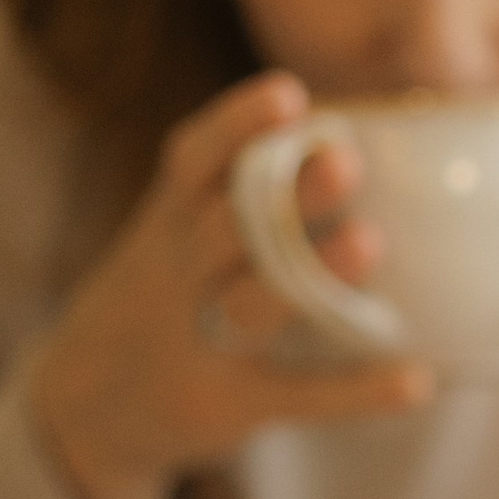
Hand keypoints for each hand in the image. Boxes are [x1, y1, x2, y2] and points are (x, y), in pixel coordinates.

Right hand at [29, 72, 432, 498]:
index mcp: (170, 222)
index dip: (236, 125)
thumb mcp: (171, 236)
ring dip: (313, 275)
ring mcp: (200, 341)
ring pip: (254, 305)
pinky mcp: (228, 404)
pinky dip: (357, 392)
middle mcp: (179, 274)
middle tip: (345, 161)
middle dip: (283, 194)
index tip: (287, 93)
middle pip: (226, 227)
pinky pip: (298, 396)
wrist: (83, 406)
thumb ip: (230, 192)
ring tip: (368, 241)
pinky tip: (416, 382)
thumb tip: (340, 136)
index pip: (193, 162)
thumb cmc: (160, 297)